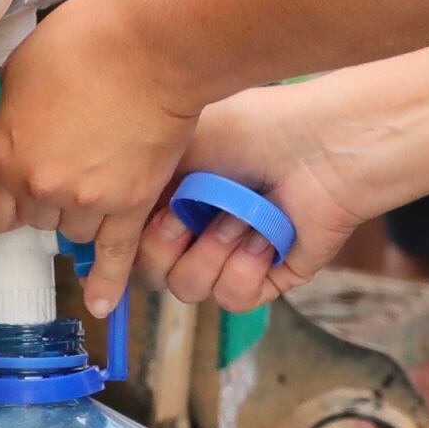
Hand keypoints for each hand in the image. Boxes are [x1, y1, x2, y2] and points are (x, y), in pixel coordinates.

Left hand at [0, 0, 210, 310]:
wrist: (152, 45)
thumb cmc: (86, 43)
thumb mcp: (21, 72)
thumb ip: (14, 119)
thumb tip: (19, 133)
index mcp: (6, 158)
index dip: (3, 200)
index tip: (12, 193)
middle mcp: (43, 190)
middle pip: (36, 219)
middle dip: (48, 196)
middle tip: (70, 157)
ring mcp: (90, 202)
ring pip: (76, 231)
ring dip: (83, 212)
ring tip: (99, 172)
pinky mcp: (132, 204)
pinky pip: (116, 255)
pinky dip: (109, 282)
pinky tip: (102, 305)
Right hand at [128, 89, 373, 314]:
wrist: (315, 144)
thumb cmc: (251, 129)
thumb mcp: (176, 145)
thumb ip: (137, 183)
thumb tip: (112, 218)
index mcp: (173, 199)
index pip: (130, 243)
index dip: (126, 243)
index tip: (141, 220)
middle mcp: (199, 231)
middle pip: (153, 274)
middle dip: (167, 245)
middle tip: (189, 212)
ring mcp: (233, 257)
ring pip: (190, 290)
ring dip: (212, 252)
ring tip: (240, 217)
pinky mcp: (268, 278)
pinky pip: (234, 298)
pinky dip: (245, 268)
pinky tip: (264, 235)